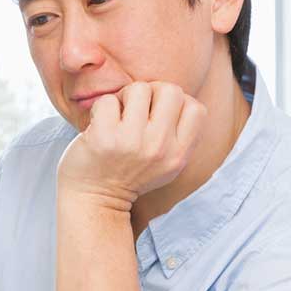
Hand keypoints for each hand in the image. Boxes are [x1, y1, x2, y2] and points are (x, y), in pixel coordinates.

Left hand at [57, 81, 206, 209]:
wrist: (94, 201)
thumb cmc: (129, 174)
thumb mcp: (166, 164)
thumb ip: (178, 135)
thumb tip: (180, 95)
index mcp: (179, 155)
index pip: (196, 108)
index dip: (178, 103)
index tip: (159, 115)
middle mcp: (159, 148)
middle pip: (171, 90)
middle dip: (152, 93)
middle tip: (136, 110)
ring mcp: (132, 142)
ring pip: (139, 89)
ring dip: (125, 97)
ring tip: (117, 117)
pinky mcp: (104, 137)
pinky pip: (108, 100)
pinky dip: (100, 108)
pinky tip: (99, 125)